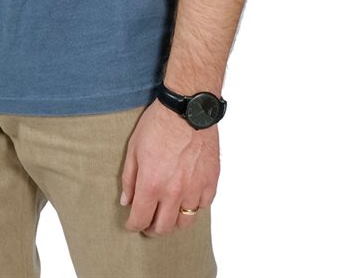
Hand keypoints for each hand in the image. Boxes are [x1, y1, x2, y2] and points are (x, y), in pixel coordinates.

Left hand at [120, 99, 219, 235]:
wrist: (187, 108)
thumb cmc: (159, 124)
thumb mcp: (134, 148)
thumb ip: (129, 178)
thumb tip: (127, 201)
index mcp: (151, 184)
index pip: (140, 219)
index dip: (133, 225)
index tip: (132, 224)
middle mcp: (174, 192)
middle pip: (164, 228)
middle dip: (152, 229)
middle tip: (149, 224)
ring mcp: (195, 188)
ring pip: (186, 221)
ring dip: (174, 221)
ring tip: (168, 213)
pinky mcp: (211, 181)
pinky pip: (204, 205)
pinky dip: (194, 206)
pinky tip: (187, 197)